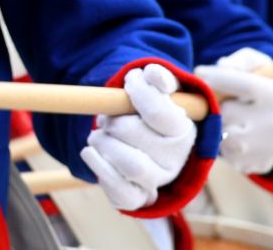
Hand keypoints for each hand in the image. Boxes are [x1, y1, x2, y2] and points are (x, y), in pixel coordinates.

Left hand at [79, 64, 195, 210]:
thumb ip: (159, 77)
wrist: (144, 144)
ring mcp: (156, 180)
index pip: (157, 111)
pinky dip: (99, 168)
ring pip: (127, 164)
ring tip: (100, 134)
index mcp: (182, 130)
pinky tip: (90, 151)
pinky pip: (120, 193)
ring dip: (103, 142)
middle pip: (131, 133)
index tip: (129, 82)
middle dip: (112, 119)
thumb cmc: (149, 112)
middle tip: (108, 117)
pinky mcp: (137, 198)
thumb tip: (153, 74)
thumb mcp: (159, 89)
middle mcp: (174, 159)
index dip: (137, 91)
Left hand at [195, 47, 272, 173]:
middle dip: (217, 106)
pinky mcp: (261, 165)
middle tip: (222, 102)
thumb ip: (238, 61)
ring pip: (223, 137)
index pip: (241, 83)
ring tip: (230, 119)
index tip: (200, 73)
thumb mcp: (255, 64)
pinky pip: (227, 155)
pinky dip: (225, 145)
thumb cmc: (260, 83)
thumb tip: (218, 68)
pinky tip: (234, 134)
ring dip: (219, 127)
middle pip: (227, 114)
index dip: (216, 78)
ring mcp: (271, 149)